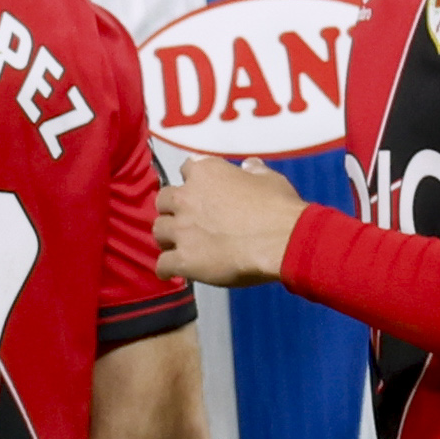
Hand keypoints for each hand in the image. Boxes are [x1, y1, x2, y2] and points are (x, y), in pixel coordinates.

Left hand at [152, 160, 305, 289]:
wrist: (281, 239)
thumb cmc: (278, 207)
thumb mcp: (269, 180)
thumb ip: (254, 171)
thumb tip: (248, 166)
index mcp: (206, 173)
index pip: (186, 168)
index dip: (193, 181)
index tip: (199, 190)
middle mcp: (187, 197)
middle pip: (163, 199)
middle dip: (172, 209)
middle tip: (187, 220)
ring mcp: (182, 228)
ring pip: (158, 231)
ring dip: (168, 237)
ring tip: (181, 246)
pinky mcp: (183, 259)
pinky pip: (163, 265)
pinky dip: (168, 269)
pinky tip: (175, 272)